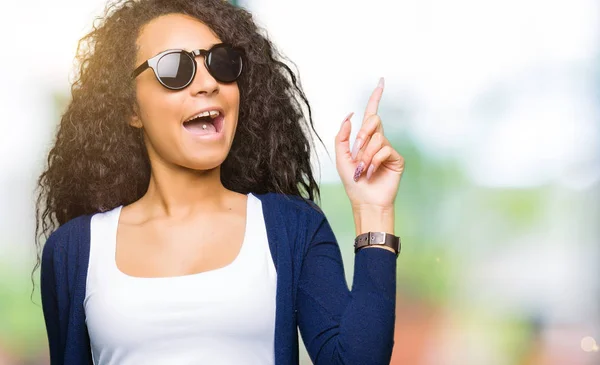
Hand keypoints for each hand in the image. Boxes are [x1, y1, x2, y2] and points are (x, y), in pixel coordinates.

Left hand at [335, 78, 404, 210]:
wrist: (365, 201)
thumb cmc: (353, 183)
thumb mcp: (341, 158)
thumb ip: (342, 137)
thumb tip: (350, 116)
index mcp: (364, 139)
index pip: (371, 114)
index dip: (375, 98)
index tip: (381, 81)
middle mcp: (377, 141)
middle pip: (373, 120)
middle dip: (362, 135)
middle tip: (356, 153)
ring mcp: (388, 149)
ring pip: (376, 138)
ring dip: (365, 155)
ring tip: (363, 170)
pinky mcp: (396, 158)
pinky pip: (384, 149)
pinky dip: (374, 161)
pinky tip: (372, 172)